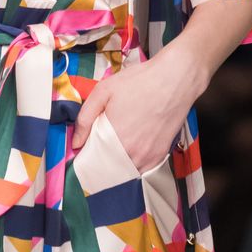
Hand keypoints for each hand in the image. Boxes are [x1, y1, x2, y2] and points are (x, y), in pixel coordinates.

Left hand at [71, 37, 205, 173]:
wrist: (175, 79)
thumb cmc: (140, 82)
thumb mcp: (104, 91)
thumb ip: (85, 118)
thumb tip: (76, 142)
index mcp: (113, 138)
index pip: (91, 161)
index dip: (85, 156)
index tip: (84, 149)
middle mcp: (131, 153)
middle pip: (107, 170)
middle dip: (100, 162)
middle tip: (99, 146)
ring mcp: (147, 157)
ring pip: (124, 172)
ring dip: (116, 166)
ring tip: (114, 147)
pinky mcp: (160, 156)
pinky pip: (141, 170)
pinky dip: (132, 165)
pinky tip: (130, 150)